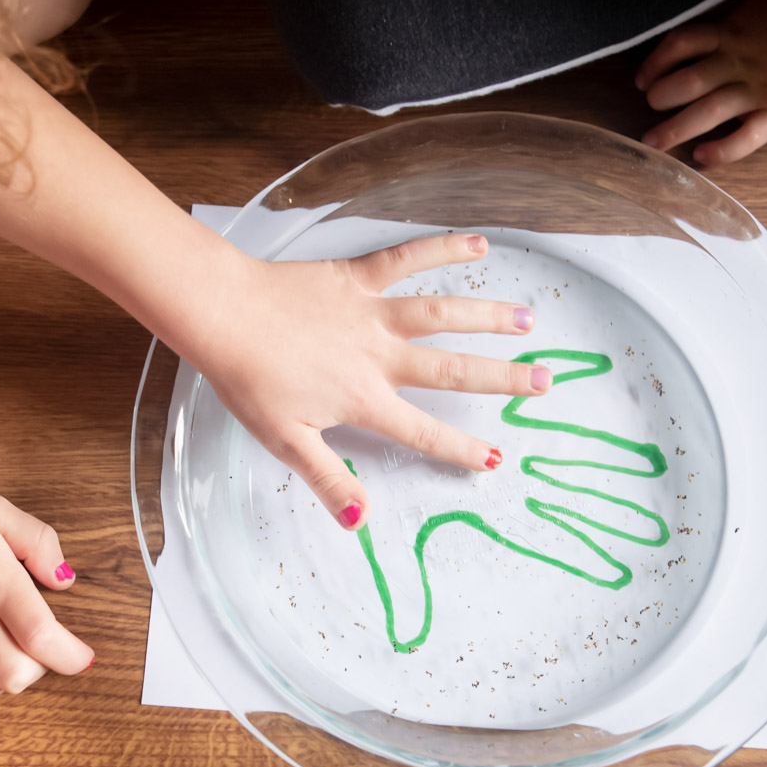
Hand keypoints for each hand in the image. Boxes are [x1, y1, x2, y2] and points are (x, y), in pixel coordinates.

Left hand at [189, 233, 547, 531]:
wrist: (222, 315)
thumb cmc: (249, 379)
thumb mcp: (286, 442)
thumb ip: (329, 480)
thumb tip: (361, 522)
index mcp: (364, 399)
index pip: (423, 431)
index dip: (460, 448)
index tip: (496, 457)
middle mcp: (380, 356)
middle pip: (452, 371)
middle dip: (502, 378)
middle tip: (544, 382)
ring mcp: (372, 312)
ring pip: (442, 314)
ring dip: (488, 316)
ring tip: (528, 320)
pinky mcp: (358, 276)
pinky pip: (407, 259)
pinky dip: (443, 248)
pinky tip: (479, 244)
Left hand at [635, 0, 766, 164]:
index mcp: (732, 33)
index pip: (681, 43)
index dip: (657, 62)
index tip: (643, 79)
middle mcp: (737, 63)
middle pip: (688, 81)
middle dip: (662, 96)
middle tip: (650, 108)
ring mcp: (756, 91)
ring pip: (709, 111)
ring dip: (677, 128)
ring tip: (655, 142)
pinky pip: (745, 138)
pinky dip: (722, 150)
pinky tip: (703, 157)